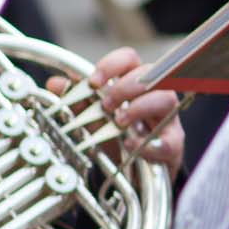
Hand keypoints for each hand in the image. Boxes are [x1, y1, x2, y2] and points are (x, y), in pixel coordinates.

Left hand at [45, 48, 183, 171]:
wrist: (134, 169)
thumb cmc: (117, 134)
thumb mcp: (93, 115)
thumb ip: (76, 99)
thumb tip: (55, 84)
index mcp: (133, 82)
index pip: (129, 59)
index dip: (112, 65)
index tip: (94, 82)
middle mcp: (154, 94)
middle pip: (151, 74)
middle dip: (124, 87)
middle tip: (105, 105)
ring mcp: (167, 118)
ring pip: (166, 99)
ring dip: (139, 108)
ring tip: (119, 122)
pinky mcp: (172, 144)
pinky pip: (169, 140)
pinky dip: (148, 144)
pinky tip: (130, 146)